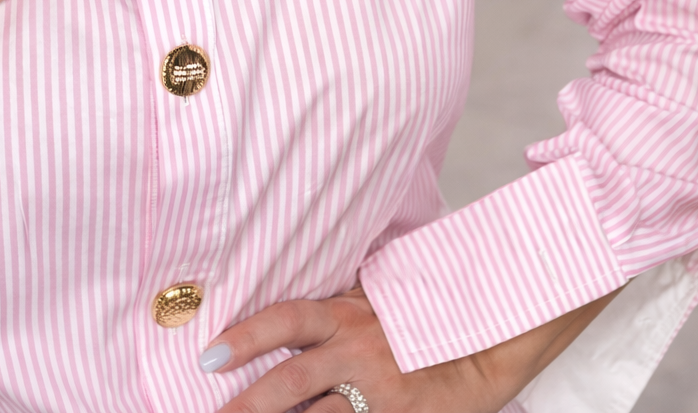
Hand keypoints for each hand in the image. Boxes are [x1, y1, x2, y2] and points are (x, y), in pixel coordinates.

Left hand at [203, 284, 620, 412]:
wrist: (490, 338)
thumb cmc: (421, 315)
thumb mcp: (374, 296)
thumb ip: (333, 304)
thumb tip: (283, 311)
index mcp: (347, 313)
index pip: (286, 319)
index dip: (247, 336)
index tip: (208, 355)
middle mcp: (357, 350)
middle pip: (290, 379)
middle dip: (247, 403)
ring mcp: (379, 392)